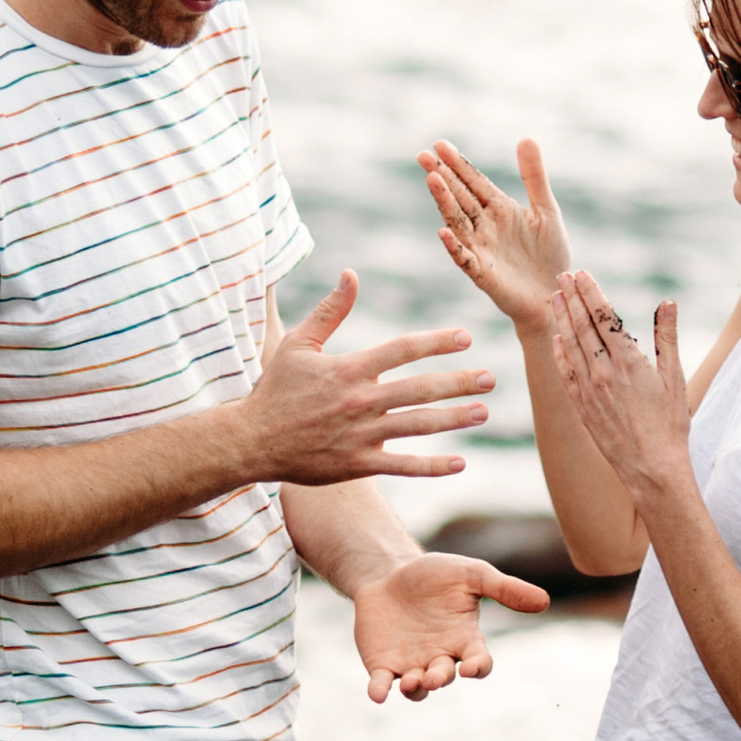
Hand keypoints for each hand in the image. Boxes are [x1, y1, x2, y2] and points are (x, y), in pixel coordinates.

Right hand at [243, 272, 495, 485]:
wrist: (252, 441)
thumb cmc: (275, 390)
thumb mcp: (298, 344)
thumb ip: (330, 311)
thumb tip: (352, 274)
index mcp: (349, 369)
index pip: (403, 350)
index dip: (436, 342)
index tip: (465, 337)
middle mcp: (360, 401)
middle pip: (420, 388)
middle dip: (458, 382)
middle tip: (488, 378)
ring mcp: (361, 435)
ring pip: (418, 425)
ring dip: (454, 418)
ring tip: (482, 412)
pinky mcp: (358, 464)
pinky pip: (403, 466)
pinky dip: (432, 466)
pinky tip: (460, 462)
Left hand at [350, 548, 551, 703]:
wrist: (388, 573)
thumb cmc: (433, 574)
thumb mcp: (471, 574)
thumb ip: (504, 588)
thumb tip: (544, 601)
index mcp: (465, 640)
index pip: (479, 662)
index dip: (477, 668)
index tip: (470, 667)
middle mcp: (440, 657)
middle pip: (445, 677)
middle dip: (440, 678)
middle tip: (433, 676)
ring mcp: (412, 664)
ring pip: (417, 688)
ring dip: (415, 689)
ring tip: (410, 681)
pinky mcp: (383, 666)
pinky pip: (383, 685)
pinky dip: (380, 691)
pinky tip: (377, 694)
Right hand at [420, 136, 571, 331]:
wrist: (556, 294)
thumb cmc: (550, 255)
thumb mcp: (546, 210)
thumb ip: (533, 177)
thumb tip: (526, 138)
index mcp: (499, 209)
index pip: (473, 181)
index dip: (458, 164)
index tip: (439, 144)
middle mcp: (485, 226)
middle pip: (459, 197)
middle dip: (442, 176)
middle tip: (422, 156)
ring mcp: (482, 249)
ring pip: (458, 222)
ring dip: (444, 202)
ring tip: (432, 180)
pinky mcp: (484, 274)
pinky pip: (465, 258)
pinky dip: (455, 246)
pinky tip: (444, 231)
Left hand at [549, 271, 693, 507]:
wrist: (652, 467)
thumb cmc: (670, 424)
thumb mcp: (675, 377)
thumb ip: (668, 337)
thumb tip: (668, 303)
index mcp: (628, 361)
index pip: (605, 316)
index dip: (591, 292)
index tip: (581, 275)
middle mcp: (603, 371)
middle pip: (583, 326)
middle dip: (572, 298)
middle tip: (561, 277)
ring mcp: (589, 390)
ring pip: (570, 346)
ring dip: (562, 319)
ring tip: (555, 298)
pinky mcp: (581, 407)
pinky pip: (565, 374)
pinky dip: (559, 353)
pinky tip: (556, 339)